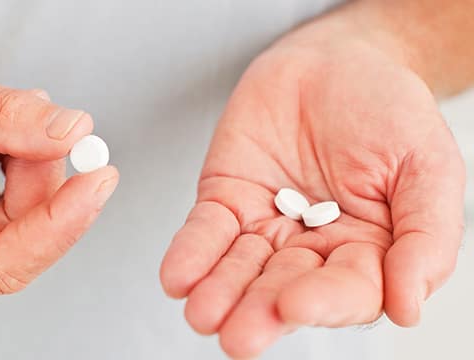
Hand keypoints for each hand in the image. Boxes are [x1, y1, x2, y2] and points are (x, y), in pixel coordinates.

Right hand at [0, 53, 118, 308]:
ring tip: (12, 122)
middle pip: (25, 238)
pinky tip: (10, 140)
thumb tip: (72, 131)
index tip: (99, 181)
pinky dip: (30, 166)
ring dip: (37, 164)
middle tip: (54, 126)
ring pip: (31, 217)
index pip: (4, 262)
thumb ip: (6, 120)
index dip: (60, 223)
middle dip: (46, 177)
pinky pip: (25, 204)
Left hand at [160, 16, 464, 358]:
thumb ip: (425, 237)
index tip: (295, 304)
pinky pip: (205, 231)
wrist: (334, 60)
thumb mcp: (426, 165)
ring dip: (219, 292)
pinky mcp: (226, 200)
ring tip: (202, 313)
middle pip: (283, 289)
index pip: (346, 291)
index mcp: (367, 252)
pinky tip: (177, 277)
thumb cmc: (387, 110)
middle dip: (259, 312)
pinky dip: (191, 253)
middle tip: (239, 336)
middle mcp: (312, 249)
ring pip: (239, 268)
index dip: (322, 302)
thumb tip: (407, 308)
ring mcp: (265, 226)